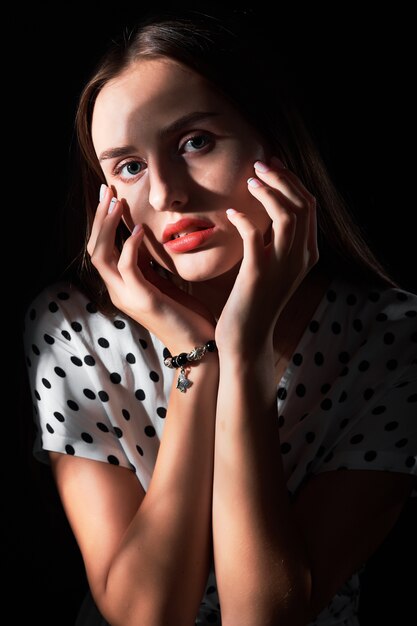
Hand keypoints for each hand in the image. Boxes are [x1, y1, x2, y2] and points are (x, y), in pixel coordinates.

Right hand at [87, 188, 214, 351]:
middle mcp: (118, 291)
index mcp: (122, 286)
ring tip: (116, 202)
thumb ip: (147, 266)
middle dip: (99, 218)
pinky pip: (128, 267)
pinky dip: (130, 246)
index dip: (102, 222)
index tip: (110, 195)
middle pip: (94, 249)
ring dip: (107, 227)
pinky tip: (138, 230)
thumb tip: (141, 239)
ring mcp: (127, 296)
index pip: (101, 249)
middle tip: (107, 190)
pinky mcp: (143, 300)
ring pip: (102, 256)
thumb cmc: (184, 314)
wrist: (198, 345)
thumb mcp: (162, 283)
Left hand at [215, 157, 317, 354]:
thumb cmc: (255, 301)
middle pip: (302, 204)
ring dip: (268, 191)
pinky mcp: (259, 273)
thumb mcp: (274, 268)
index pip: (309, 206)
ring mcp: (283, 266)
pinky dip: (244, 217)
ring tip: (250, 180)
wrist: (248, 338)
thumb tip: (267, 210)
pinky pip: (255, 234)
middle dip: (282, 178)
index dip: (292, 181)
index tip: (272, 166)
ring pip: (287, 214)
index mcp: (308, 254)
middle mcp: (301, 258)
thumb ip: (277, 242)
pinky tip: (231, 212)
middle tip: (260, 164)